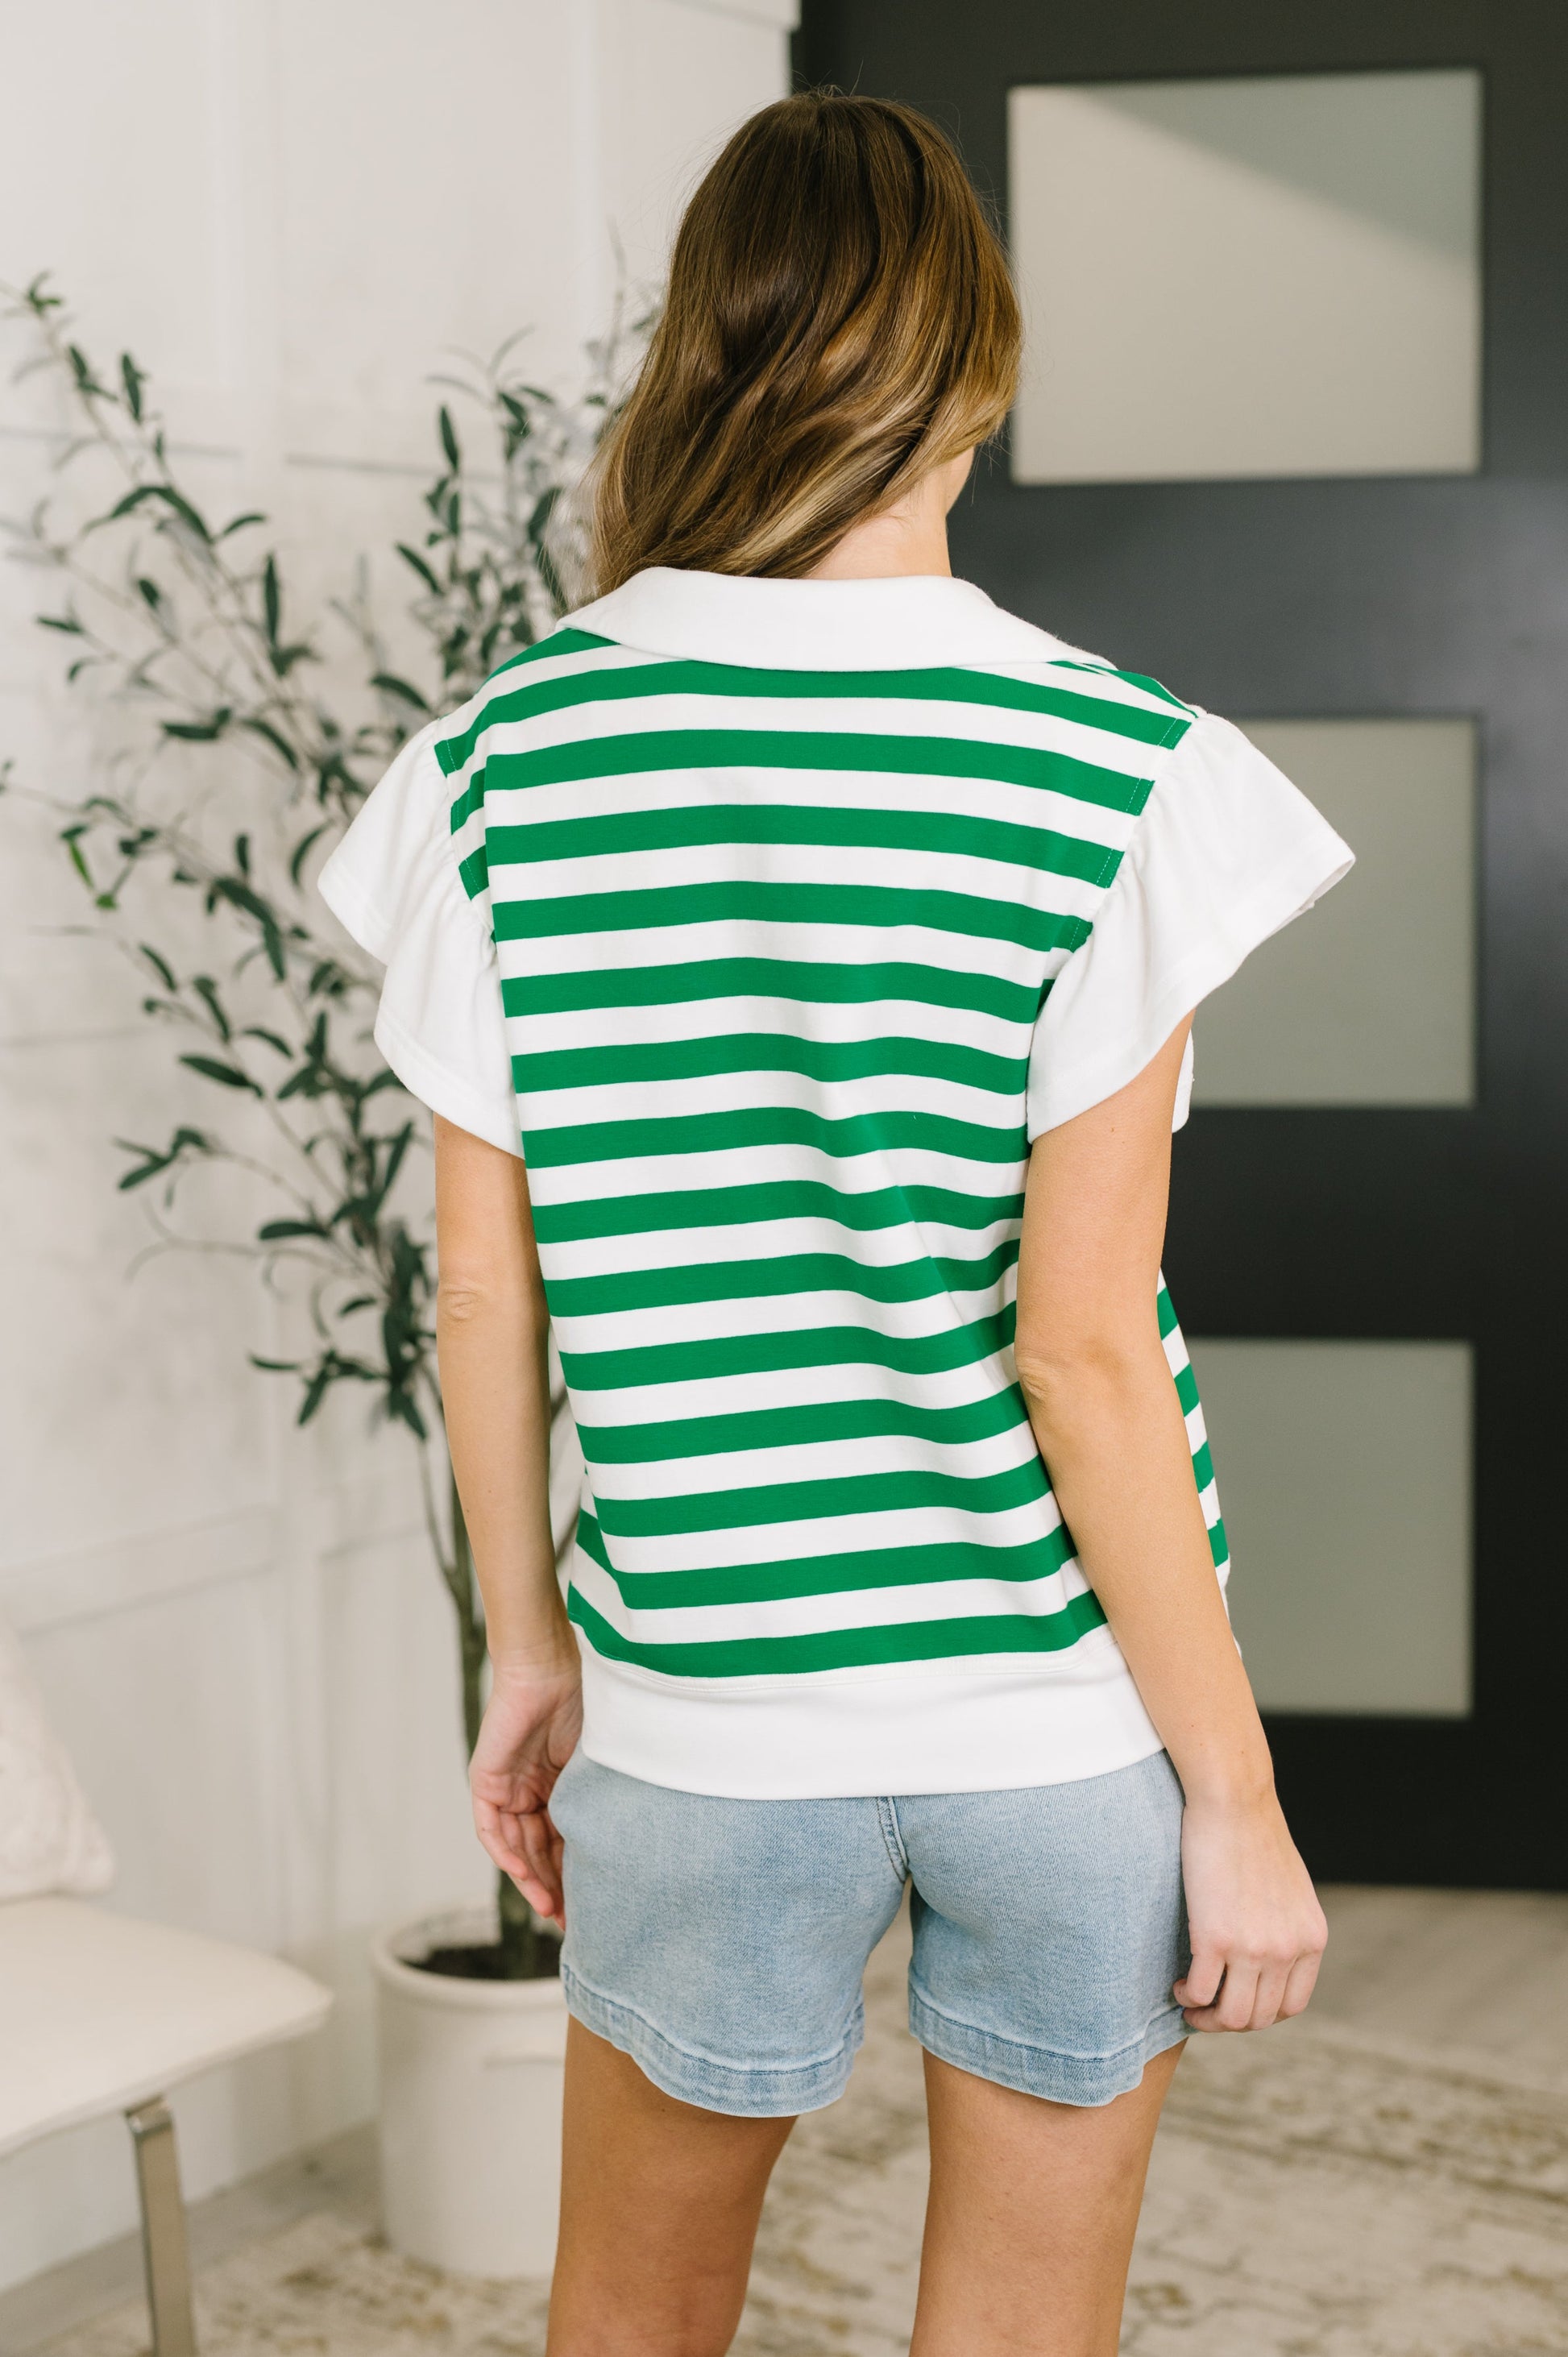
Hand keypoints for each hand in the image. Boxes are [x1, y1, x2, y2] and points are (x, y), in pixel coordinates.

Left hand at [469, 1649, 582, 1928]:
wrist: (551, 1667)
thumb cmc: (585, 1703)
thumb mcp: (595, 1765)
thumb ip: (598, 1800)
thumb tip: (628, 1844)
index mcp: (557, 1787)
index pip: (563, 1842)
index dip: (576, 1875)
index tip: (594, 1906)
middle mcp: (529, 1792)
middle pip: (539, 1852)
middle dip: (554, 1888)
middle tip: (571, 1921)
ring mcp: (506, 1788)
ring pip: (516, 1847)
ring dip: (532, 1880)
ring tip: (552, 1910)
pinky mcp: (486, 1781)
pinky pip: (492, 1829)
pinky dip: (507, 1855)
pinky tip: (526, 1877)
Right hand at [1174, 1789, 1327, 2031]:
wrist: (1233, 1799)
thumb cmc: (1253, 1832)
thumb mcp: (1290, 1887)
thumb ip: (1286, 1924)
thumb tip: (1268, 1950)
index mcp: (1310, 1939)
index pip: (1292, 2006)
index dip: (1261, 2014)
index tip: (1236, 2001)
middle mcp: (1288, 1950)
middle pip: (1260, 2017)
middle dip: (1229, 2021)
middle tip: (1205, 2009)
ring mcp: (1253, 1948)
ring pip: (1232, 2016)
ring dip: (1208, 2019)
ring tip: (1190, 2001)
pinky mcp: (1215, 1938)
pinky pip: (1201, 1992)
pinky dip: (1189, 1997)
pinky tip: (1180, 1984)